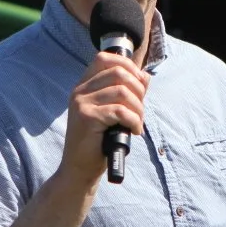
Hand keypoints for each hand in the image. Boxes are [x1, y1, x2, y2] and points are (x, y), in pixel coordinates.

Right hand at [58, 52, 149, 188]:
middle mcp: (80, 91)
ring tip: (137, 123)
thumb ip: (127, 93)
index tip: (140, 83)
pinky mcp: (87, 117)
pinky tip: (134, 131)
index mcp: (84, 86)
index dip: (127, 65)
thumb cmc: (98, 142)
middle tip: (140, 110)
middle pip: (118, 73)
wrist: (79, 168)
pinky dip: (134, 121)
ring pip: (122, 92)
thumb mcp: (113, 113)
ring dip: (138, 109)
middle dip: (138, 90)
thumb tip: (145, 76)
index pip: (104, 58)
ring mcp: (81, 103)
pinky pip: (121, 111)